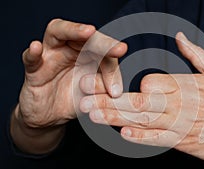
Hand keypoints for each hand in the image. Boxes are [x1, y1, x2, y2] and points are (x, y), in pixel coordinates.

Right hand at [11, 19, 126, 153]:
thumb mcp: (94, 95)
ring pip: (57, 34)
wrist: (51, 117)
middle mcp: (69, 50)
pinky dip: (32, 53)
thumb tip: (116, 91)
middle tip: (116, 48)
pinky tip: (36, 47)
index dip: (111, 51)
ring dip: (73, 31)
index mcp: (87, 54)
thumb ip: (104, 89)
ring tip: (88, 32)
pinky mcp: (34, 71)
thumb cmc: (74, 99)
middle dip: (102, 42)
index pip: (101, 47)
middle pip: (83, 36)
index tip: (122, 51)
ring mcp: (49, 57)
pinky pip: (31, 60)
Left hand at [80, 32, 203, 165]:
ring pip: (143, 121)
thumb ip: (195, 54)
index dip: (137, 85)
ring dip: (115, 118)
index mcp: (188, 85)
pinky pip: (158, 141)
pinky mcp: (185, 144)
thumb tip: (179, 36)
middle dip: (109, 100)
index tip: (128, 88)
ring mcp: (182, 126)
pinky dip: (140, 138)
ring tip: (92, 115)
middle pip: (139, 101)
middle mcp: (181, 105)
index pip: (150, 81)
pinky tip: (122, 135)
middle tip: (84, 98)